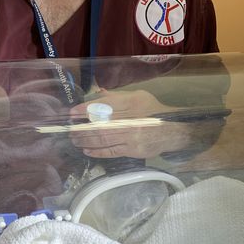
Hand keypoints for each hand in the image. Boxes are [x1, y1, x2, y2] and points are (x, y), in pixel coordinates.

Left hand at [70, 89, 190, 158]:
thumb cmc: (153, 111)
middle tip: (70, 130)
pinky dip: (97, 152)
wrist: (173, 130)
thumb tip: (99, 92)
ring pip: (103, 139)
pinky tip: (87, 150)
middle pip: (100, 124)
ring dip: (86, 140)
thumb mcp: (139, 97)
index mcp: (131, 103)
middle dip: (82, 128)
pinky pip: (111, 151)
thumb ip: (117, 96)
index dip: (85, 109)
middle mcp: (130, 119)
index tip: (72, 113)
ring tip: (75, 140)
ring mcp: (131, 136)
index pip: (103, 106)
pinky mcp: (133, 150)